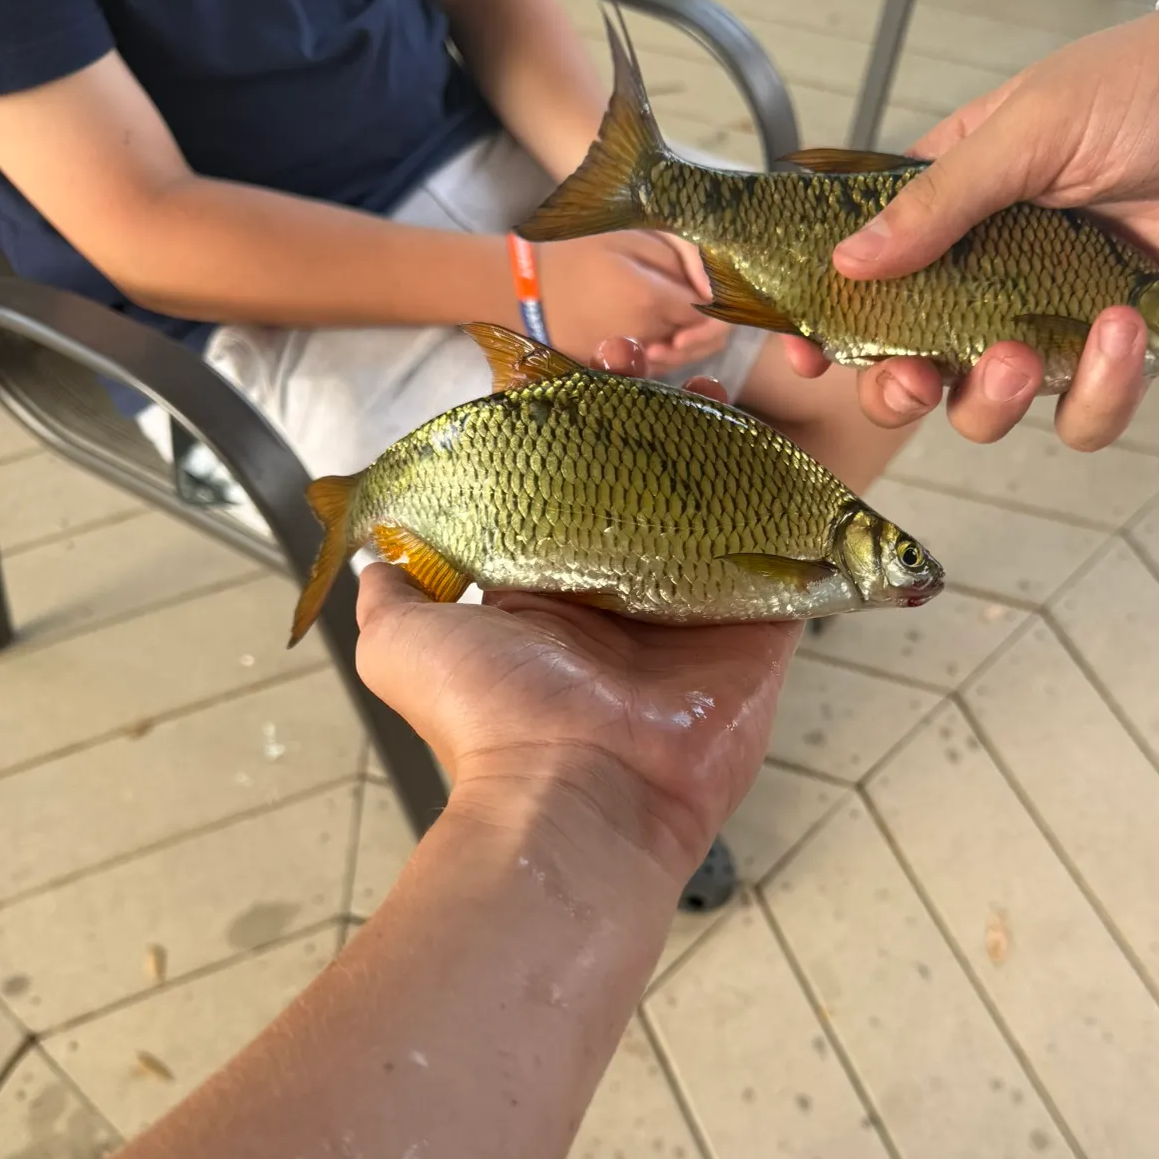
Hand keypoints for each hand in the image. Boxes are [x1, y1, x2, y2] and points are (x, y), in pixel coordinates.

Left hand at [354, 338, 797, 884]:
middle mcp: (627, 593)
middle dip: (655, 421)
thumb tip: (370, 554)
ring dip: (719, 445)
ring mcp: (696, 608)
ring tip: (714, 385)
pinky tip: (780, 444)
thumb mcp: (406, 642)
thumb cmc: (494, 716)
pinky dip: (787, 503)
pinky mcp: (756, 629)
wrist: (581, 793)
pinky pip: (782, 554)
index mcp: (557, 587)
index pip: (575, 483)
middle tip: (656, 365)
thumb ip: (392, 591)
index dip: (583, 425)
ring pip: (718, 507)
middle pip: (651, 485)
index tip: (588, 372)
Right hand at [539, 231, 729, 373]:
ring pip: (682, 361)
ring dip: (690, 345)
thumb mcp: (630, 240)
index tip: (712, 292)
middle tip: (700, 309)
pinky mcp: (616, 370)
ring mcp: (630, 358)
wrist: (527, 291)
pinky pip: (656, 371)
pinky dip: (666, 357)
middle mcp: (646, 335)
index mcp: (651, 298)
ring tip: (676, 322)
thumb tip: (711, 286)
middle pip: (701, 342)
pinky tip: (658, 339)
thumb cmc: (578, 256)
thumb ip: (677, 260)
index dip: (720, 306)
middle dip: (710, 328)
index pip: (710, 313)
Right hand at [784, 9, 1158, 450]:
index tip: (807, 351)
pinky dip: (1099, 393)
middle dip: (903, 388)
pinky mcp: (1123, 354)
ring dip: (994, 400)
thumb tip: (848, 264)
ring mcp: (1056, 317)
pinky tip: (1123, 334)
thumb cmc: (1150, 89)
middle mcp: (994, 271)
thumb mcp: (1031, 127)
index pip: (870, 273)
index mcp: (955, 204)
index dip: (834, 321)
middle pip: (917, 362)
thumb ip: (939, 201)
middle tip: (916, 378)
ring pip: (991, 404)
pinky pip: (1086, 412)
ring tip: (1024, 357)